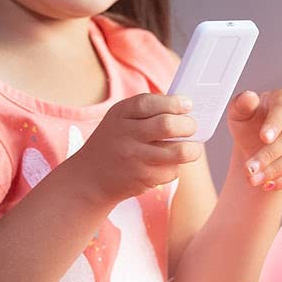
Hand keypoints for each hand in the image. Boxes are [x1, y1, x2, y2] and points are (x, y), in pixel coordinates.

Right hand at [69, 93, 201, 207]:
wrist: (89, 178)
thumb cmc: (113, 143)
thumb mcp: (119, 120)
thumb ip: (146, 112)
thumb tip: (185, 109)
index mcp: (120, 114)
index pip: (149, 103)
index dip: (173, 103)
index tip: (187, 105)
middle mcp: (126, 135)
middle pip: (166, 125)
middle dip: (188, 125)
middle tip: (192, 127)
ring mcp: (134, 158)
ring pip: (177, 152)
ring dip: (192, 149)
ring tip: (192, 148)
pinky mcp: (143, 178)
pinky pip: (172, 171)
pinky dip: (176, 167)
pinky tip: (169, 164)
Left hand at [226, 89, 281, 190]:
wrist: (259, 142)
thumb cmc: (250, 122)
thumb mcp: (239, 113)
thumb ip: (241, 105)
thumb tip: (249, 98)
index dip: (274, 125)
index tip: (263, 138)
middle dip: (269, 156)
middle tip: (250, 169)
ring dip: (275, 171)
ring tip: (254, 180)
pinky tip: (268, 184)